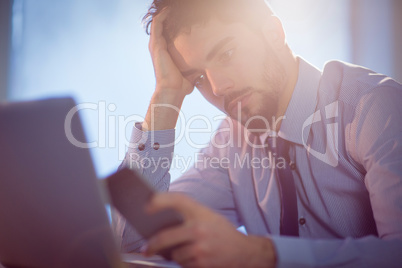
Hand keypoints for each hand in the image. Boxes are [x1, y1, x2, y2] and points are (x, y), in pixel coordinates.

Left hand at [144, 193, 276, 267]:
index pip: (177, 200)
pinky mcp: (202, 263)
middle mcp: (199, 228)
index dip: (160, 201)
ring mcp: (200, 247)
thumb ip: (188, 216)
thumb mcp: (208, 216)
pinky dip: (184, 263)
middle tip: (146, 249)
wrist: (245, 251)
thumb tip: (159, 224)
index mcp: (201, 212)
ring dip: (174, 256)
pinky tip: (194, 258)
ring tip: (184, 251)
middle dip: (152, 245)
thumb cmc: (222, 232)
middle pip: (165, 236)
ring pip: (174, 255)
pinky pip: (183, 265)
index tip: (146, 206)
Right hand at [149, 8, 193, 96]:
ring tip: (173, 6)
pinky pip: (157, 25)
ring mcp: (156, 45)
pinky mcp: (156, 45)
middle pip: (162, 25)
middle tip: (180, 8)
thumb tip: (209, 66)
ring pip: (158, 22)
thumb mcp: (192, 71)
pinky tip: (168, 10)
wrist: (172, 90)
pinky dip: (162, 16)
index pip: (168, 33)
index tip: (186, 16)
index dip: (175, 23)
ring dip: (165, 13)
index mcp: (166, 52)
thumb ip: (197, 66)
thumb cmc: (182, 85)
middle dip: (169, 15)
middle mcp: (159, 47)